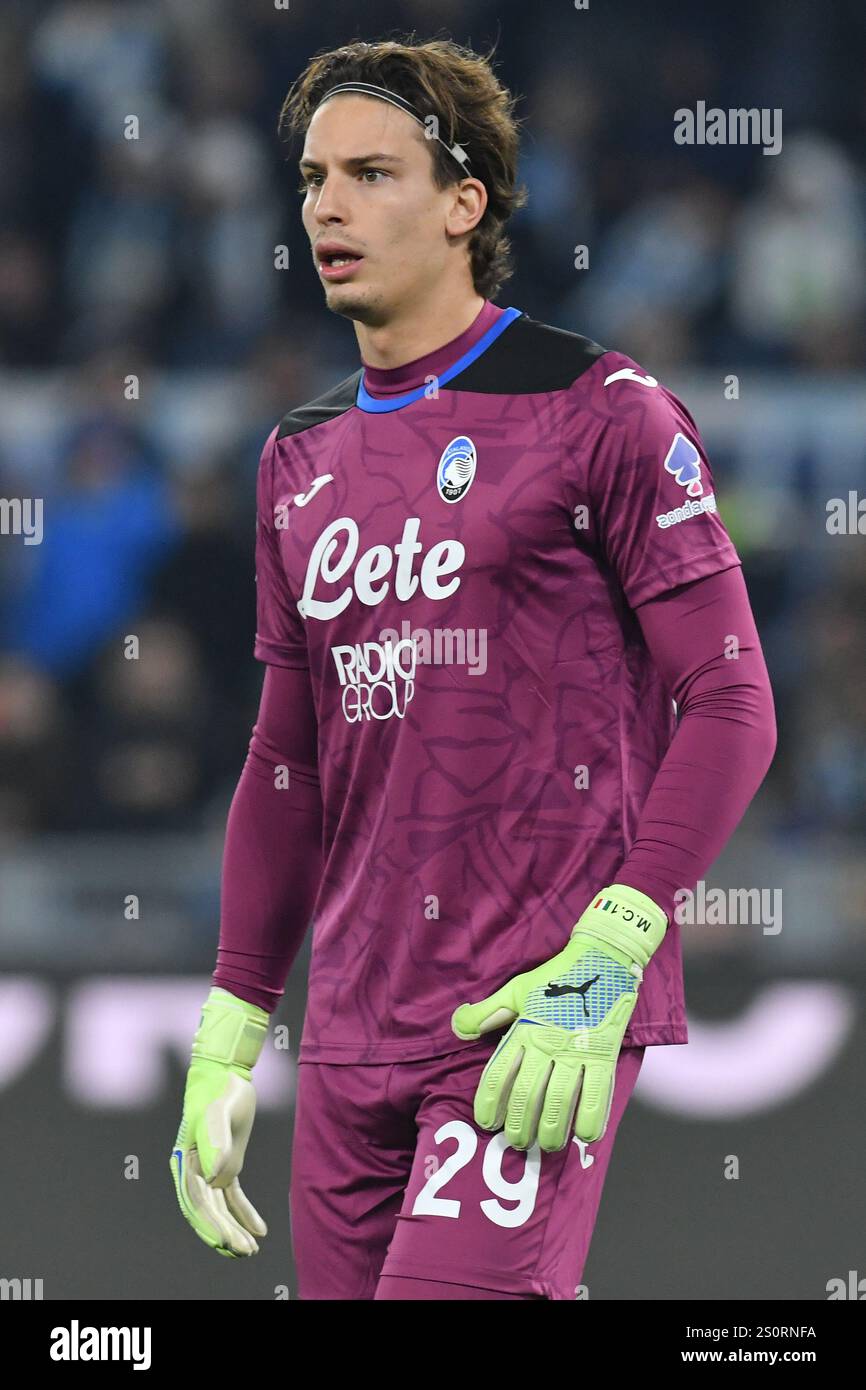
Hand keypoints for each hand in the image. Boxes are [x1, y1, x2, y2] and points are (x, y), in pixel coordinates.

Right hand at [169, 989, 268, 1256]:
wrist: (226, 1072)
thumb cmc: (221, 1089)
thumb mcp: (219, 1111)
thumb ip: (215, 1141)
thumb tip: (214, 1177)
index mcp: (186, 1159)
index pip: (196, 1200)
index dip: (210, 1224)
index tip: (226, 1242)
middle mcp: (194, 1168)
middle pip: (207, 1209)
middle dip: (224, 1234)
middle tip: (244, 1252)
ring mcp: (209, 1167)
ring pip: (219, 1207)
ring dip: (234, 1228)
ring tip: (251, 1250)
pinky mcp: (226, 1163)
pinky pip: (233, 1195)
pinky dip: (244, 1213)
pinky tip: (260, 1229)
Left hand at [451, 885, 665, 1152]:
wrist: (603, 958)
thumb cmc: (556, 977)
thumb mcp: (517, 989)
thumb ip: (487, 1012)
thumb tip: (457, 1027)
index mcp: (524, 1029)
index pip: (499, 1072)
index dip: (490, 1101)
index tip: (486, 1123)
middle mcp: (548, 1043)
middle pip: (529, 1094)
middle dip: (520, 1124)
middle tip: (516, 1143)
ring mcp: (578, 1050)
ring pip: (561, 1100)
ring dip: (552, 1129)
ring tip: (547, 1145)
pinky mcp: (604, 1054)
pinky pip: (598, 1094)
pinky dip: (591, 1118)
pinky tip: (584, 1136)